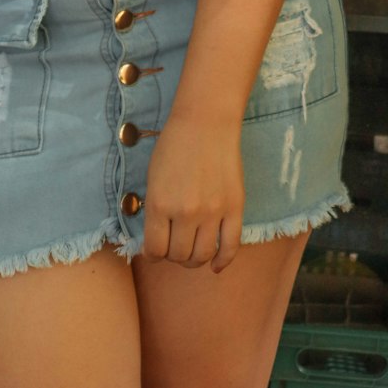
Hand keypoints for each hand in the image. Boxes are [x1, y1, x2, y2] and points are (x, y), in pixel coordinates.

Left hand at [141, 115, 244, 272]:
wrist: (206, 121)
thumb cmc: (174, 145)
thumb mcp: (153, 177)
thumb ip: (154, 211)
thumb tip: (155, 244)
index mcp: (160, 204)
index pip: (155, 251)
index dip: (153, 254)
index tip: (155, 250)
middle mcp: (186, 212)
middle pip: (178, 256)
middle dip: (173, 255)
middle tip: (174, 244)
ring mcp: (213, 212)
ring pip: (202, 256)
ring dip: (194, 260)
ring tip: (191, 250)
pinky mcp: (235, 208)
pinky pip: (230, 246)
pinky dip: (222, 262)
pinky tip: (215, 266)